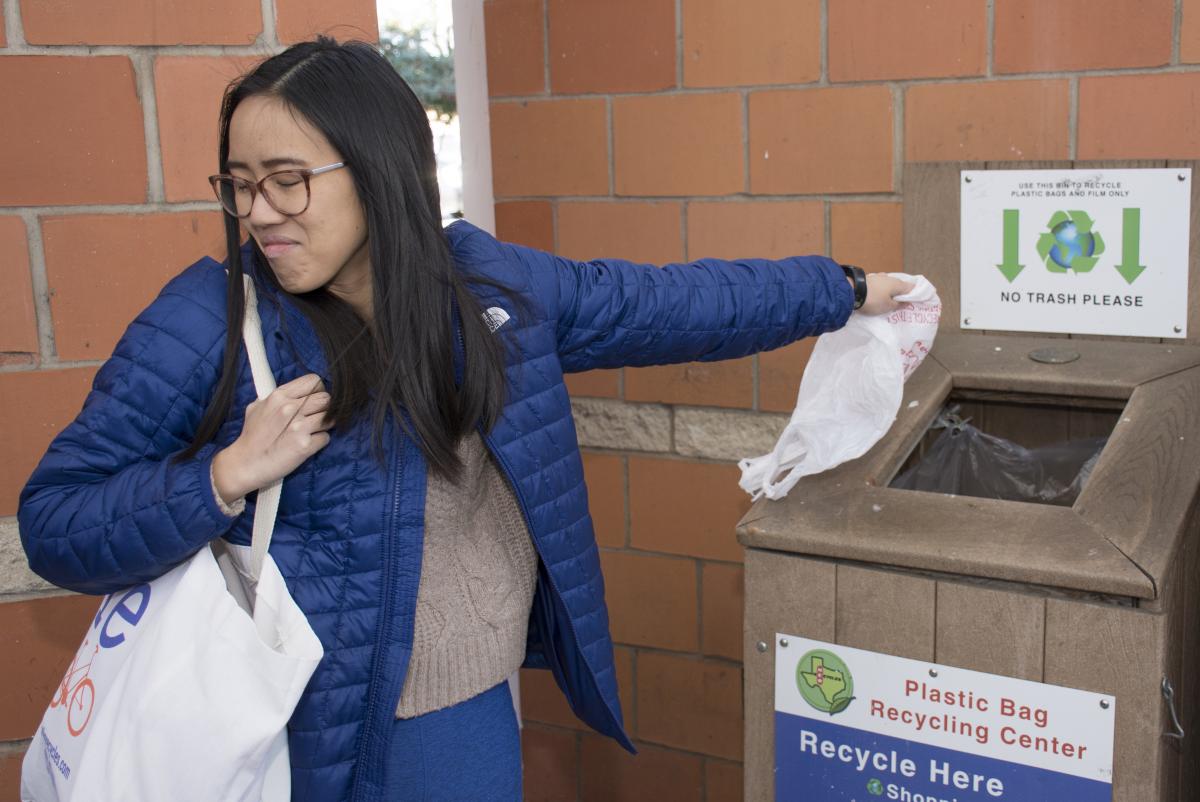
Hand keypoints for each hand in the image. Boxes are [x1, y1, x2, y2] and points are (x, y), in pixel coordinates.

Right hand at [211, 374, 332, 503]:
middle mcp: (290, 408)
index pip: (314, 381)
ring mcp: (298, 426)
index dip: (318, 390)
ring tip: (312, 431)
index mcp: (279, 396)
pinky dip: (319, 442)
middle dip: (325, 408)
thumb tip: (296, 391)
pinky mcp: (304, 445)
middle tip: (316, 417)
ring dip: (325, 425)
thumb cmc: (252, 437)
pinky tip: (307, 444)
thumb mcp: (258, 407)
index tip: (314, 400)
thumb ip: (279, 397)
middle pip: (326, 398)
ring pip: (330, 418)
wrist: (245, 464)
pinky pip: (325, 438)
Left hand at [856, 273, 914, 315]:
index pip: (912, 287)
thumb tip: (907, 302)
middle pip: (900, 285)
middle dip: (901, 294)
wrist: (851, 291)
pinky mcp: (869, 279)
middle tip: (901, 305)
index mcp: (898, 283)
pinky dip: (882, 290)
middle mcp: (890, 277)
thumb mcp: (888, 306)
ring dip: (891, 292)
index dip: (915, 294)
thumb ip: (899, 304)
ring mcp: (879, 276)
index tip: (915, 302)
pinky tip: (879, 296)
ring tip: (889, 301)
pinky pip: (880, 285)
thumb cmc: (873, 300)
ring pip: (889, 285)